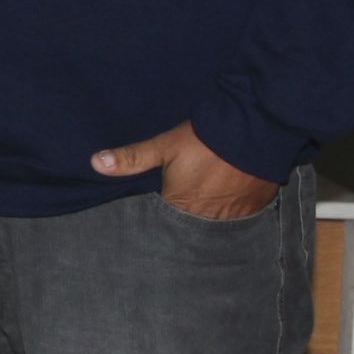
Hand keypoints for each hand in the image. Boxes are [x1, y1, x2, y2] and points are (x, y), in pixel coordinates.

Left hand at [92, 121, 278, 219]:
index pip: (167, 222)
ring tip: (207, 199)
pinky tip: (229, 196)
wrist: (254, 129)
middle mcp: (210, 217)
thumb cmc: (205, 139)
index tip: (163, 205)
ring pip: (218, 221)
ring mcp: (236, 214)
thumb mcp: (164, 146)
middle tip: (188, 200)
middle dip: (188, 216)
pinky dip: (235, 208)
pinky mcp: (257, 206)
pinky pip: (242, 214)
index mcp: (183, 206)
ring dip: (212, 213)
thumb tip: (96, 163)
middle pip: (193, 223)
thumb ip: (132, 158)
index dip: (164, 214)